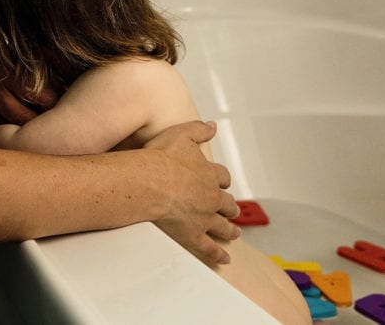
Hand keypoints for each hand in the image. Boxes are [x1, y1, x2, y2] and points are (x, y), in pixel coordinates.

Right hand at [144, 121, 240, 265]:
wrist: (149, 182)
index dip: (222, 179)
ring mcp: (204, 218)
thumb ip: (198, 130)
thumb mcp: (181, 134)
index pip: (222, 176)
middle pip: (226, 203)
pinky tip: (224, 258)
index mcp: (209, 174)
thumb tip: (212, 126)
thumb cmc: (161, 158)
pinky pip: (210, 247)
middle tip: (232, 209)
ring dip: (230, 229)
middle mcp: (211, 197)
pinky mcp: (193, 235)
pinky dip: (218, 254)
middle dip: (230, 206)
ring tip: (234, 233)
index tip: (221, 182)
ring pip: (223, 226)